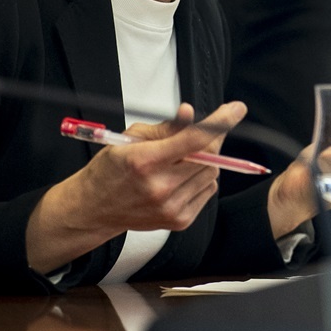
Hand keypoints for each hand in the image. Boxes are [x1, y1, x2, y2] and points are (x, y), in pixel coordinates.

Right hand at [26, 102, 243, 274]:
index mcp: (144, 161)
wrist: (94, 209)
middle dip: (212, 140)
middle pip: (209, 156)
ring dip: (205, 160)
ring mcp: (171, 207)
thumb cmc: (110, 170)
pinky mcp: (179, 221)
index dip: (220, 122)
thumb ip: (166, 127)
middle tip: (203, 132)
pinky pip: (207, 191)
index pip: (194, 139)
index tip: (236, 109)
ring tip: (179, 160)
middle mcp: (159, 187)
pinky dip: (201, 179)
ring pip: (212, 173)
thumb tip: (190, 113)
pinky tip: (179, 178)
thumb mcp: (130, 139)